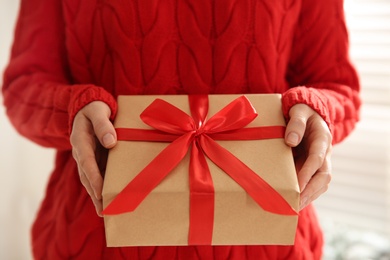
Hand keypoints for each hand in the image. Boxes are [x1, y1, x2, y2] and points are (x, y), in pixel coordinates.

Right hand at [70, 101, 116, 215]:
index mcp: (80, 140)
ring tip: (106, 212)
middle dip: (95, 194)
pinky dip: (102, 187)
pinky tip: (110, 199)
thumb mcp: (98, 111)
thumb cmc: (94, 108)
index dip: (93, 177)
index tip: (101, 191)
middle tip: (104, 211)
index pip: (86, 162)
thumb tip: (111, 142)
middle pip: (86, 176)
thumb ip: (103, 125)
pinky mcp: (93, 159)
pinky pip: (97, 175)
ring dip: (97, 195)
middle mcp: (81, 152)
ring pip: (90, 179)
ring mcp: (87, 157)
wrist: (88, 107)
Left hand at [284, 104, 331, 210]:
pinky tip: (294, 202)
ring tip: (293, 208)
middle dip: (310, 191)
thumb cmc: (302, 110)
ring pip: (320, 183)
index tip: (297, 187)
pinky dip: (306, 193)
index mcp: (322, 139)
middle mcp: (325, 153)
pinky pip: (313, 182)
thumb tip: (291, 141)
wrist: (309, 112)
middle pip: (323, 176)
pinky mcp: (313, 166)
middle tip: (296, 204)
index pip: (317, 159)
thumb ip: (296, 124)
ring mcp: (321, 161)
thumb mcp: (299, 111)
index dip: (308, 174)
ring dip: (309, 196)